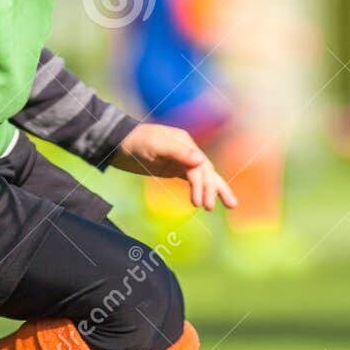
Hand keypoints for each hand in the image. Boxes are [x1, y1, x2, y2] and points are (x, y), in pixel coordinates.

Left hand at [111, 123, 237, 211]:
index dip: (202, 185)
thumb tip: (201, 160)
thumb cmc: (137, 142)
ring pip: (203, 176)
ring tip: (230, 205)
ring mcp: (182, 160)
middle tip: (211, 208)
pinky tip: (205, 200)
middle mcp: (188, 151)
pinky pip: (193, 180)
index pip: (200, 167)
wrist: (119, 144)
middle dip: (212, 190)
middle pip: (206, 172)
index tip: (200, 202)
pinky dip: (201, 189)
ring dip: (214, 190)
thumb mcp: (156, 145)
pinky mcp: (175, 169)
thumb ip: (178, 152)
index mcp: (186, 142)